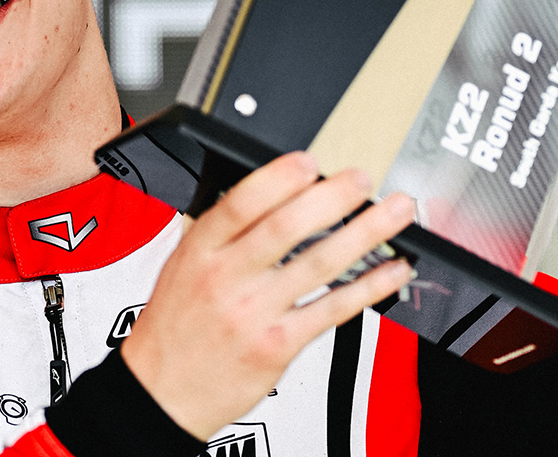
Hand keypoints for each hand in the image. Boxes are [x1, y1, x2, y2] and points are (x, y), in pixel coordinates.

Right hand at [119, 152, 414, 439]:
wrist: (161, 395)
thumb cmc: (174, 329)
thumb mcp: (181, 266)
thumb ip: (221, 232)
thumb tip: (271, 191)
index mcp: (200, 250)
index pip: (240, 204)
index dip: (277, 178)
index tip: (309, 162)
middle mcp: (227, 278)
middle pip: (286, 228)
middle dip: (332, 198)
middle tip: (362, 179)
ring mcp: (254, 313)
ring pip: (319, 264)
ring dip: (365, 234)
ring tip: (395, 213)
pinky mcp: (278, 345)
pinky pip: (333, 309)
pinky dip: (369, 287)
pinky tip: (392, 271)